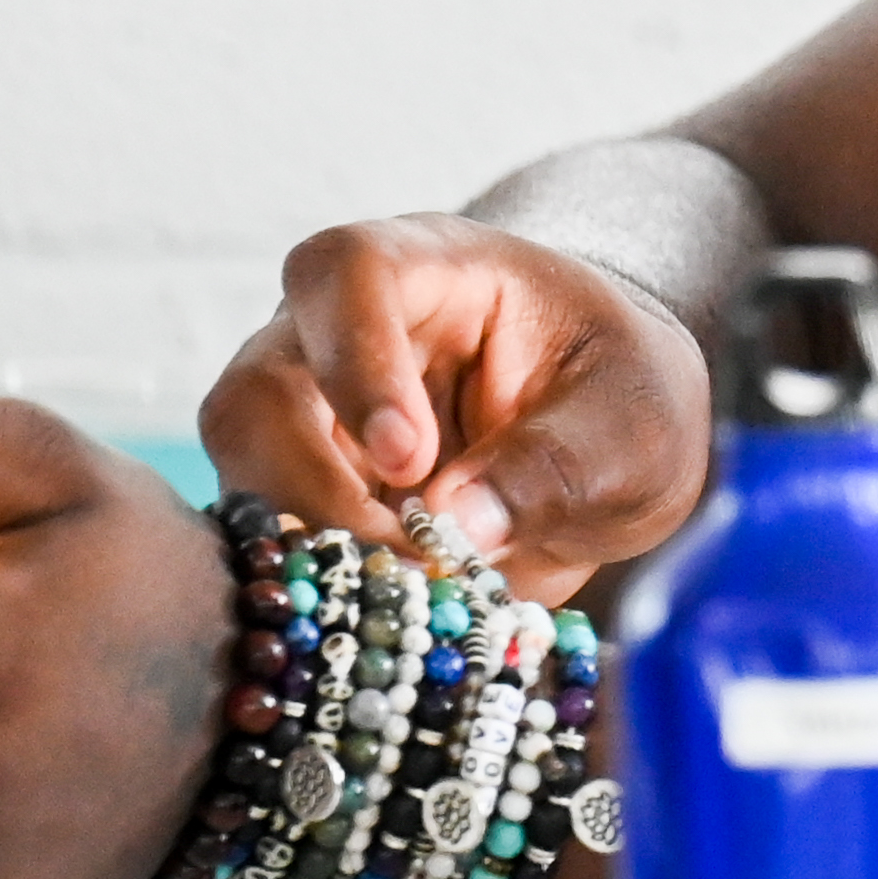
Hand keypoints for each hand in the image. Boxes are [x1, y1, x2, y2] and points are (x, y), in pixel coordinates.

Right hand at [202, 215, 710, 599]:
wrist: (607, 438)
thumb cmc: (619, 396)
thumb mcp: (632, 427)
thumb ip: (556, 464)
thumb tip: (457, 524)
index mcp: (431, 269)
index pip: (346, 274)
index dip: (356, 364)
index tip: (409, 458)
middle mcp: (338, 331)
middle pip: (260, 391)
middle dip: (317, 491)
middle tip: (411, 559)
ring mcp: (305, 412)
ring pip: (245, 475)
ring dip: (317, 547)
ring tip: (419, 589)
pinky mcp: (298, 490)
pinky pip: (269, 539)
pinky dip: (321, 583)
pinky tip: (393, 609)